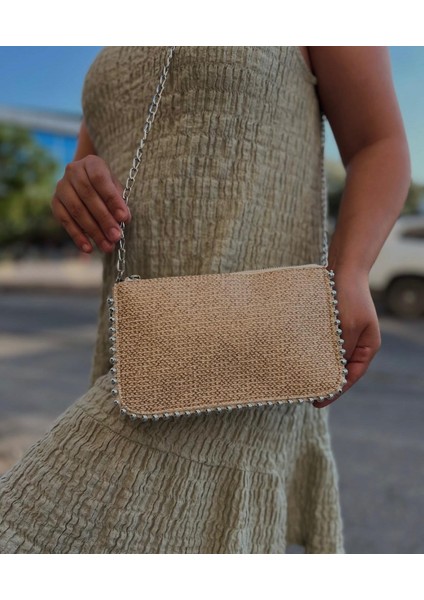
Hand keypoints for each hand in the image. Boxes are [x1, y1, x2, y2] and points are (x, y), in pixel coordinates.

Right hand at [51, 155, 130, 253]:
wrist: (85, 179)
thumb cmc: (106, 186)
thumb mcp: (115, 186)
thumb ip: (119, 200)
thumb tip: (122, 219)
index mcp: (91, 162)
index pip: (100, 180)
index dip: (112, 199)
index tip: (124, 218)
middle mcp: (73, 171)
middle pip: (88, 197)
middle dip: (104, 219)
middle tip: (116, 237)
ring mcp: (61, 186)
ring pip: (76, 210)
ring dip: (93, 231)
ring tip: (107, 246)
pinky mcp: (54, 202)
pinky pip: (65, 221)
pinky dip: (77, 236)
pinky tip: (88, 248)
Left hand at [313, 267, 381, 407]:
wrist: (343, 268)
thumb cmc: (350, 295)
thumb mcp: (348, 325)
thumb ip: (342, 348)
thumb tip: (333, 371)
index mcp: (367, 347)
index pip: (351, 376)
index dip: (335, 391)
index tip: (318, 403)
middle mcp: (356, 344)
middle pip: (340, 369)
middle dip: (325, 382)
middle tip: (305, 396)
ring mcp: (343, 335)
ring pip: (329, 358)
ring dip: (316, 367)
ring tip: (299, 381)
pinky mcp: (330, 326)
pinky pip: (321, 345)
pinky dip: (312, 353)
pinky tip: (298, 359)